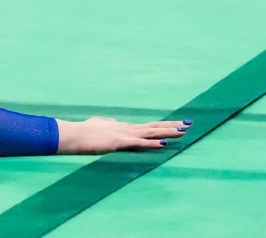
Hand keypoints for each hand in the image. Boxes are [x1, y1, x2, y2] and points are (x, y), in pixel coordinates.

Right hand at [55, 115, 191, 153]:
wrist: (76, 135)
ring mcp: (125, 135)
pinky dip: (153, 143)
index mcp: (125, 127)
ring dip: (168, 132)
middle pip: (155, 127)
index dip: (164, 125)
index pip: (149, 126)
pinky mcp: (120, 142)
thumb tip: (112, 121)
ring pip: (151, 133)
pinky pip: (140, 143)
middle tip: (189, 124)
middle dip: (172, 126)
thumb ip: (108, 123)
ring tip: (184, 131)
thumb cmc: (85, 131)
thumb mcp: (99, 124)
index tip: (178, 123)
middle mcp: (128, 129)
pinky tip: (164, 143)